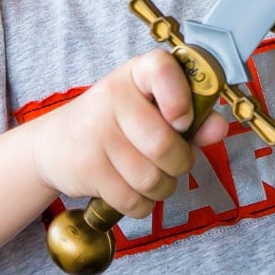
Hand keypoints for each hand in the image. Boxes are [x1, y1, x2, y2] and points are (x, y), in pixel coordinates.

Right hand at [32, 49, 228, 218]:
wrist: (55, 144)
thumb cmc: (116, 122)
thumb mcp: (152, 109)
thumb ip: (193, 117)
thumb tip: (219, 128)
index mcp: (136, 72)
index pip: (162, 69)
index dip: (180, 99)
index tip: (182, 121)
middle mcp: (113, 96)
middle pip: (164, 144)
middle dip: (180, 163)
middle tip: (173, 161)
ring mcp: (96, 132)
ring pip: (151, 179)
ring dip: (162, 187)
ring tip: (153, 177)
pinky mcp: (87, 167)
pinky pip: (133, 200)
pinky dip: (142, 204)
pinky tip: (133, 190)